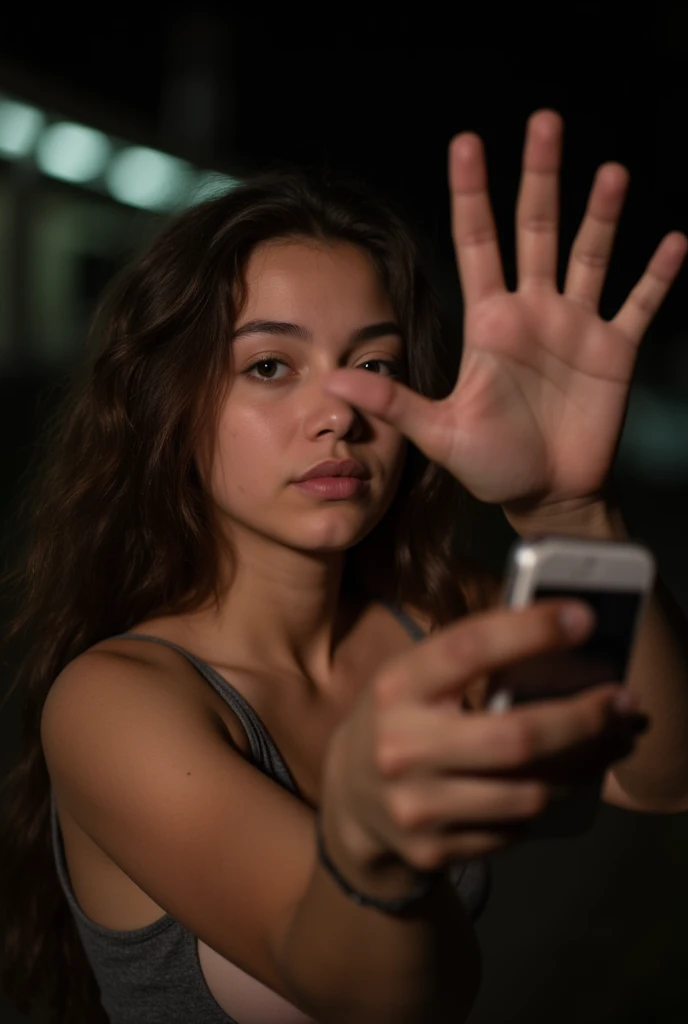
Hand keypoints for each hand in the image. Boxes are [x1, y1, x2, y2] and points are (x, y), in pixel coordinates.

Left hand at [321, 110, 687, 511]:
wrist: (545, 496)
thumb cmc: (491, 465)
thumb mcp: (438, 433)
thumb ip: (394, 402)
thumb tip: (332, 381)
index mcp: (490, 321)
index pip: (477, 242)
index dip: (472, 193)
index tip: (466, 142)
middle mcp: (533, 311)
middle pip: (536, 229)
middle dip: (539, 178)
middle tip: (543, 122)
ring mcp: (576, 326)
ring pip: (590, 254)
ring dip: (601, 214)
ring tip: (610, 172)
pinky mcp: (614, 351)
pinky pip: (639, 304)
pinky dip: (657, 276)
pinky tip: (674, 241)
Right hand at [322, 600, 647, 872]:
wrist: (350, 804)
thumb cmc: (399, 720)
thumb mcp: (413, 679)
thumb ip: (467, 661)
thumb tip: (558, 639)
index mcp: (397, 687)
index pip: (468, 648)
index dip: (529, 631)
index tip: (583, 618)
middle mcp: (401, 747)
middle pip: (515, 736)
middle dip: (583, 718)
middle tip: (624, 702)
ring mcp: (416, 806)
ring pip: (528, 792)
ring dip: (579, 767)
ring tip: (605, 743)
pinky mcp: (434, 851)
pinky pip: (516, 828)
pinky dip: (544, 801)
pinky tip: (555, 780)